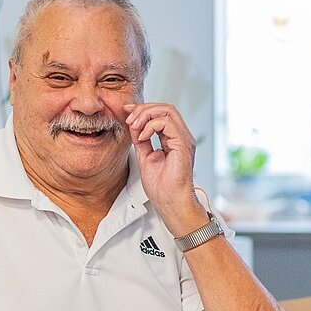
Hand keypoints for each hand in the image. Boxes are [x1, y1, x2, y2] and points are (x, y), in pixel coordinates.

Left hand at [124, 103, 207, 235]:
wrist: (169, 202)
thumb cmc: (161, 187)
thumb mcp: (145, 157)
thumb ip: (141, 140)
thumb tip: (133, 124)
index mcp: (174, 139)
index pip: (161, 113)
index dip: (143, 109)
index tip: (126, 112)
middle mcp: (181, 136)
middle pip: (165, 108)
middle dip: (143, 109)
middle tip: (129, 119)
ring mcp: (184, 139)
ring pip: (167, 110)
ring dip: (146, 115)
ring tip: (134, 127)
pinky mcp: (183, 144)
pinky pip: (167, 123)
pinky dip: (150, 126)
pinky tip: (141, 137)